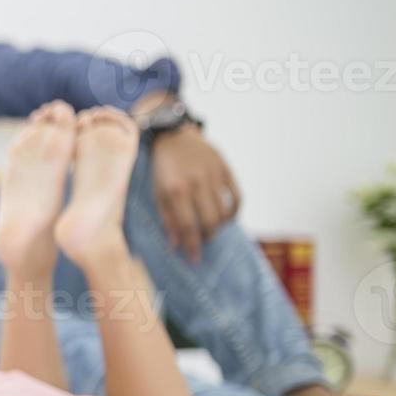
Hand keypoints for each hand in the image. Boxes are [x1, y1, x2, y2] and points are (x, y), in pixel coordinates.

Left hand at [149, 124, 241, 263]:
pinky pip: (237, 196)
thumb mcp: (157, 194)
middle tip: (204, 240)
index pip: (188, 226)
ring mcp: (213, 175)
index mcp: (175, 191)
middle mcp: (196, 184)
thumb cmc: (162, 169)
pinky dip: (235, 211)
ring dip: (220, 226)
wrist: (173, 136)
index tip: (195, 260)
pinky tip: (228, 217)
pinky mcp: (225, 168)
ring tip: (213, 229)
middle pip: (210, 222)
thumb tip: (176, 245)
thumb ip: (167, 219)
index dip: (192, 246)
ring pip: (224, 211)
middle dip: (208, 237)